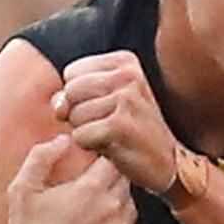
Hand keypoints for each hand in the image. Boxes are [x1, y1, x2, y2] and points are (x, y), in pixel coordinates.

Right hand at [3, 134, 151, 223]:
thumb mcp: (22, 189)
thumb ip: (41, 157)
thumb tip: (64, 140)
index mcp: (89, 189)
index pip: (111, 162)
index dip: (100, 163)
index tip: (88, 170)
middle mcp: (110, 209)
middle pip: (124, 183)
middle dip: (109, 183)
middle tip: (90, 192)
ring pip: (133, 208)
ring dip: (120, 207)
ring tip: (98, 214)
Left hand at [53, 50, 176, 192]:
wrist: (165, 162)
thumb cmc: (129, 129)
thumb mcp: (105, 100)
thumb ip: (74, 94)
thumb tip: (58, 106)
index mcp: (125, 61)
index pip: (71, 73)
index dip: (78, 96)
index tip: (104, 107)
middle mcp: (127, 75)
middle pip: (70, 92)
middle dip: (79, 113)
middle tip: (106, 123)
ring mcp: (125, 99)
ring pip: (74, 115)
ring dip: (86, 131)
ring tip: (112, 134)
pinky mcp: (120, 126)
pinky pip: (80, 136)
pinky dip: (90, 146)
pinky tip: (112, 146)